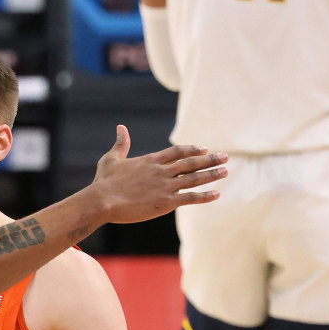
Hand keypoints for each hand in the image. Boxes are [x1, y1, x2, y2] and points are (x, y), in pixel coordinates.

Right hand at [91, 125, 226, 223]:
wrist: (103, 200)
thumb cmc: (104, 181)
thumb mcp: (111, 159)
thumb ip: (121, 143)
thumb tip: (120, 127)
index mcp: (151, 160)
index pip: (177, 152)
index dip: (192, 149)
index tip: (204, 148)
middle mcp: (162, 171)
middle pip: (191, 162)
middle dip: (210, 159)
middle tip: (225, 157)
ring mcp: (165, 186)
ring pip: (194, 178)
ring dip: (211, 174)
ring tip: (225, 171)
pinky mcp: (166, 202)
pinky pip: (190, 198)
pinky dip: (204, 196)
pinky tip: (216, 194)